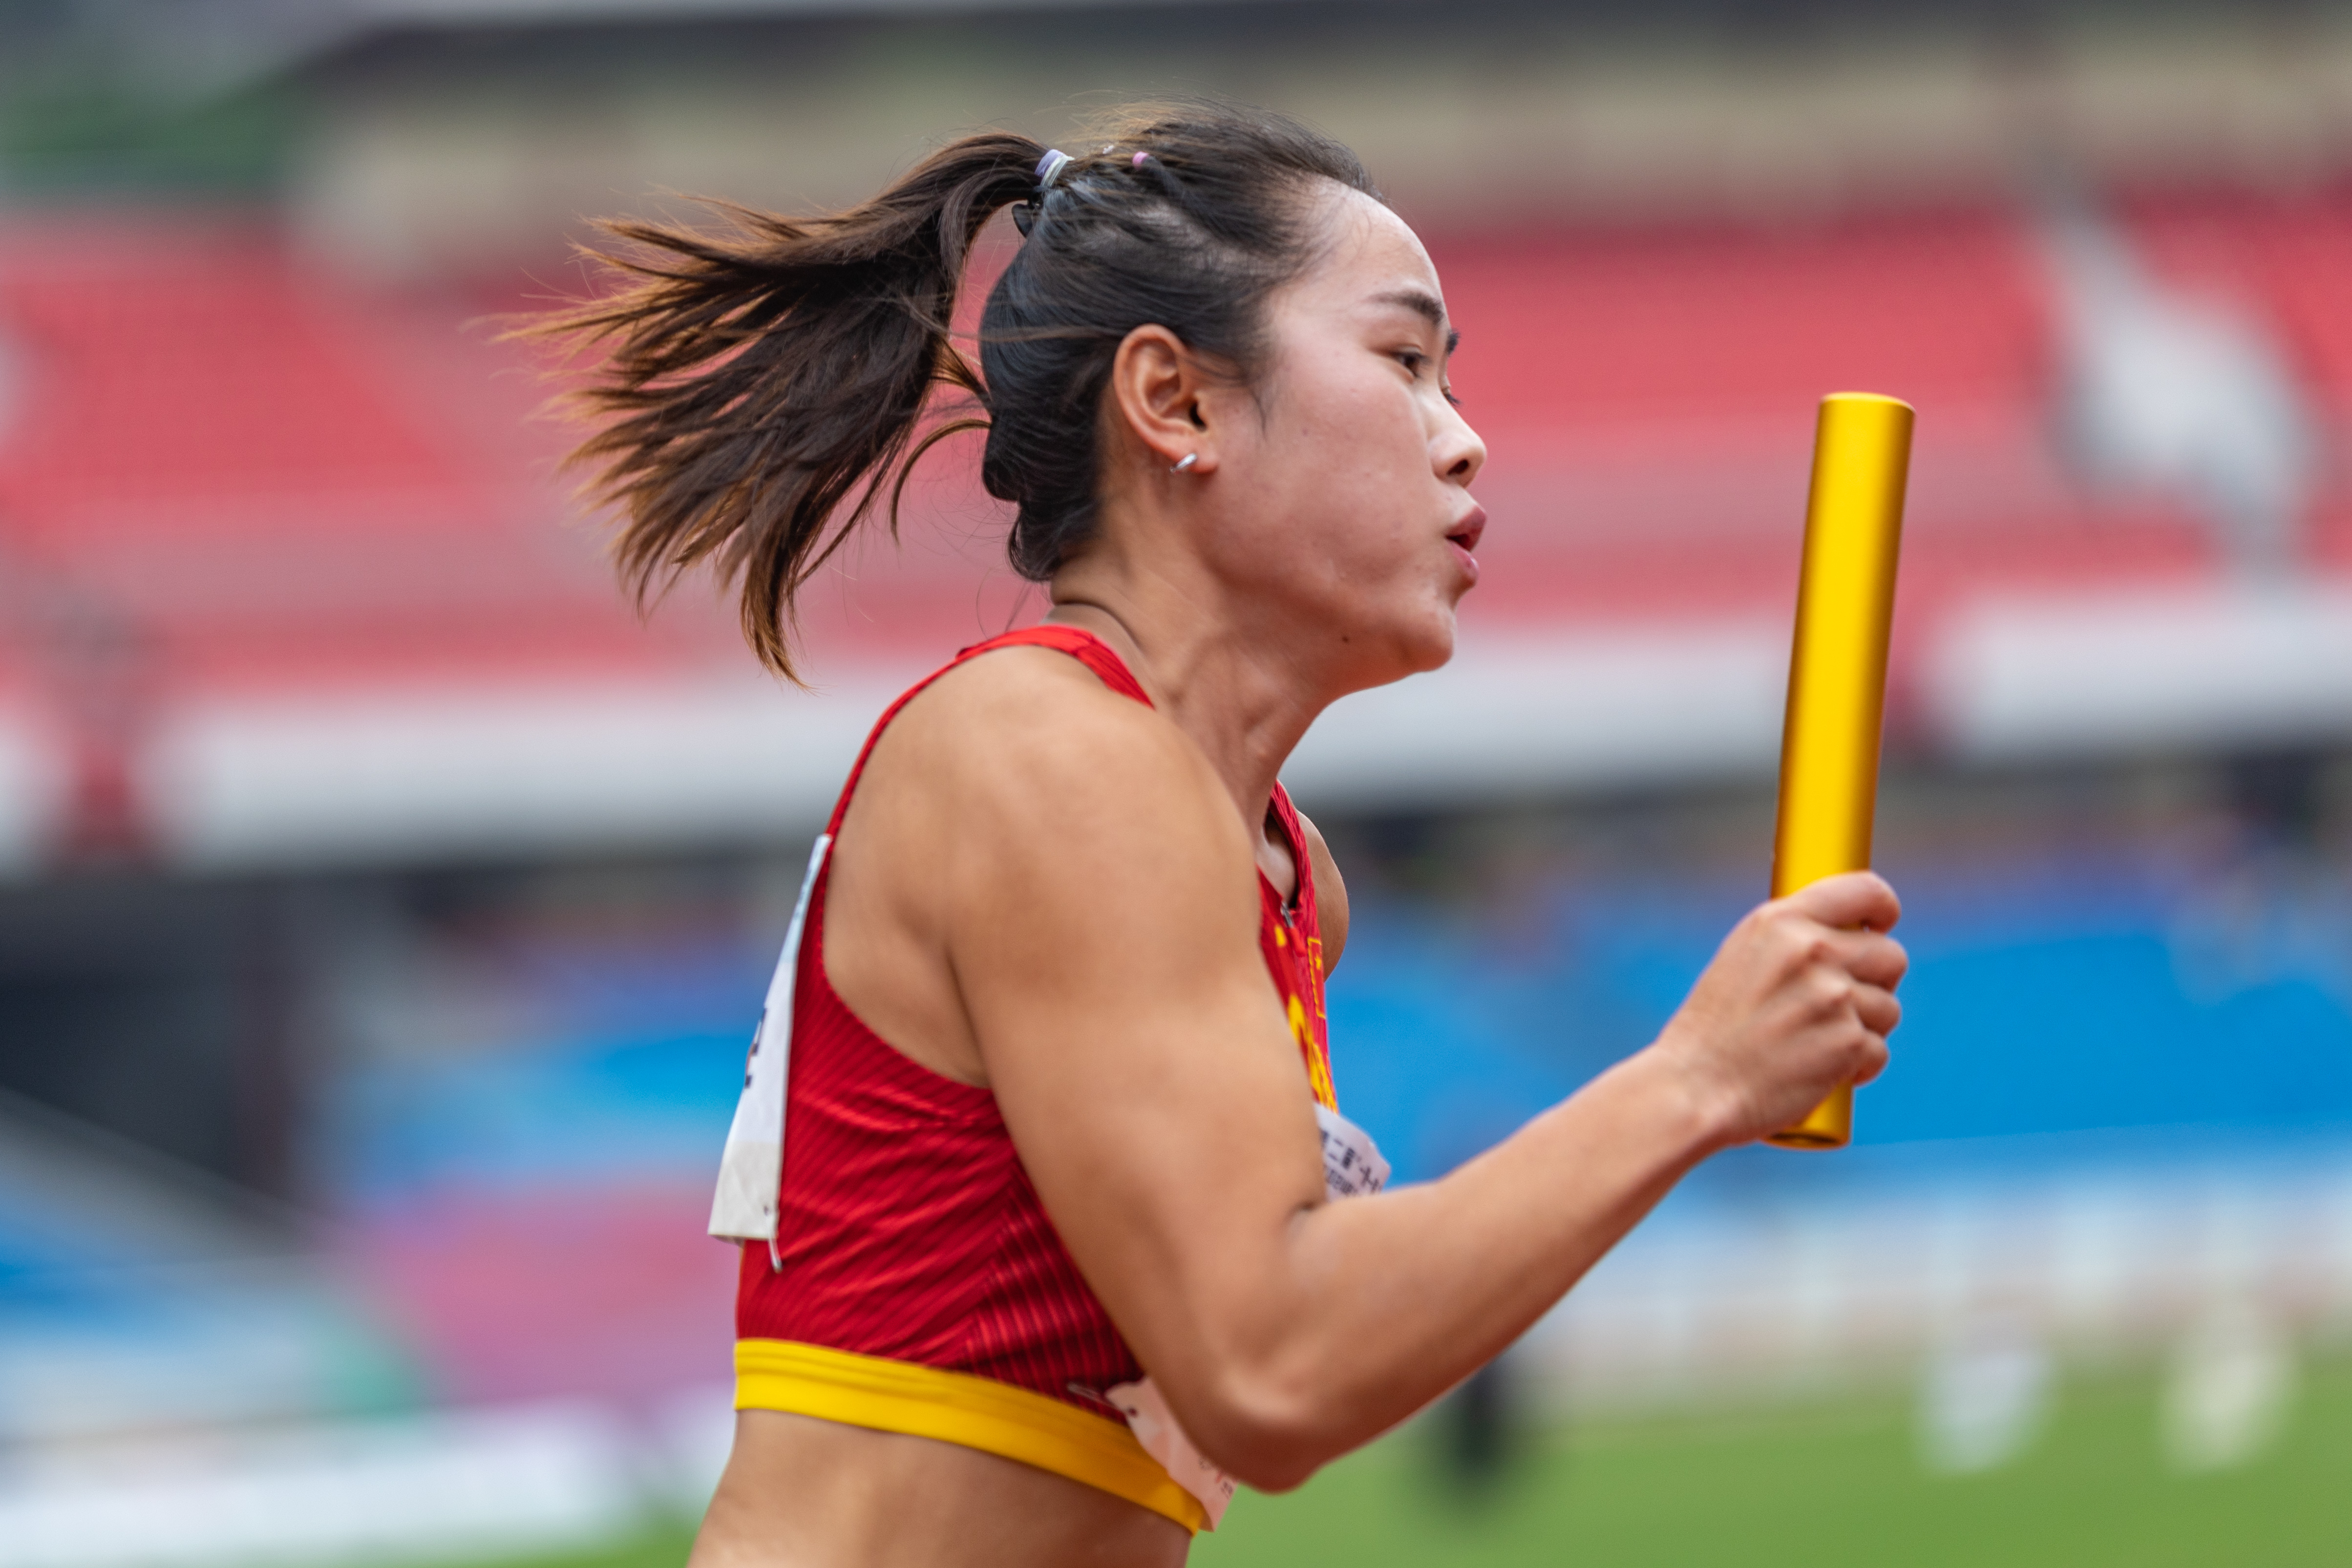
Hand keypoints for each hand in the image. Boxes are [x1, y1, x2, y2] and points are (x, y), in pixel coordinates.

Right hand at [1650, 871, 1906, 1148]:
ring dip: (1866, 1029)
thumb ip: (1790, 941)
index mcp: (1781, 921)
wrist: (1694, 1087)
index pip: (1865, 891)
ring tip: (1821, 1043)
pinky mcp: (1847, 1042)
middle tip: (1846, 1004)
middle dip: (1878, 981)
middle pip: (1891, 955)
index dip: (1884, 909)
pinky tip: (1824, 1072)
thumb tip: (1845, 937)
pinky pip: (1877, 1051)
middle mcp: (1811, 951)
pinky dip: (1858, 1067)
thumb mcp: (1740, 959)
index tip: (1882, 926)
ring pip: (1888, 1007)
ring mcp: (1832, 997)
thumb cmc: (1711, 1031)